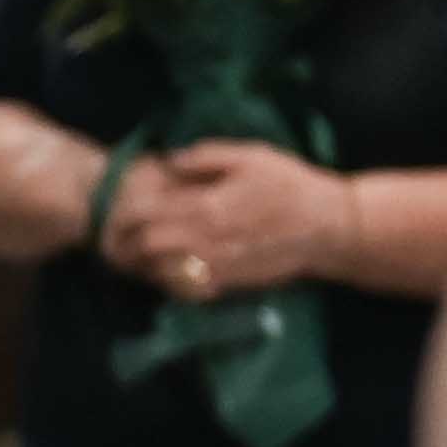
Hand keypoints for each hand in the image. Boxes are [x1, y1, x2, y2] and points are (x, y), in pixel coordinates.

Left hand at [107, 143, 351, 299]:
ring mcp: (215, 266)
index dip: (123, 213)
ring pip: (159, 272)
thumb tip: (167, 160)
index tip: (116, 208)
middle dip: (126, 241)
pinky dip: (166, 281)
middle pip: (145, 246)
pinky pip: (183, 290)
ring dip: (142, 263)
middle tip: (118, 234)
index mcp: (207, 205)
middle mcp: (206, 240)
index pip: (145, 213)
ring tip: (133, 253)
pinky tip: (163, 269)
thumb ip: (205, 156)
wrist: (330, 228)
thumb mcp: (251, 156)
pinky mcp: (226, 284)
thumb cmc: (291, 185)